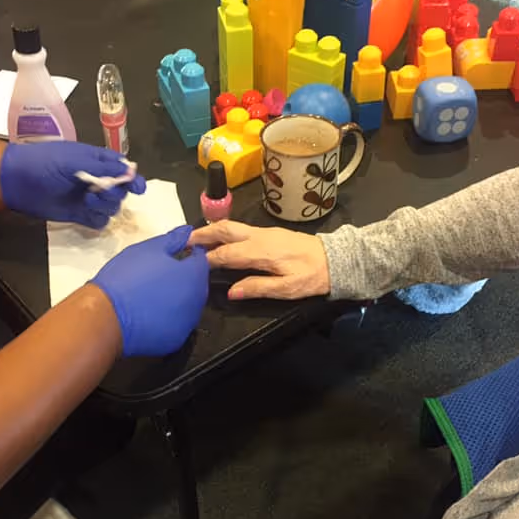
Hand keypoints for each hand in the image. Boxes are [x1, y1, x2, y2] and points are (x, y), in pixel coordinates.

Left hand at [0, 142, 146, 228]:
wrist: (17, 181)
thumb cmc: (45, 163)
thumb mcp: (75, 160)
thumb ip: (104, 168)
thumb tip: (130, 172)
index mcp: (98, 162)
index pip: (123, 170)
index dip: (132, 179)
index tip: (136, 188)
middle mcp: (97, 180)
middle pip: (121, 192)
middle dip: (114, 194)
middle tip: (98, 192)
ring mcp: (88, 199)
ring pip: (112, 208)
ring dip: (104, 206)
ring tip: (86, 202)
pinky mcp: (80, 215)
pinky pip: (99, 222)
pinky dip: (96, 220)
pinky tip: (86, 215)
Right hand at [91, 226, 208, 355]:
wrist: (107, 314)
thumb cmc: (126, 277)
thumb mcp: (148, 249)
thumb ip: (173, 240)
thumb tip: (187, 232)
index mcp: (194, 275)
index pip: (201, 261)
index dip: (187, 256)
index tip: (172, 257)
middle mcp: (197, 300)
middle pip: (196, 285)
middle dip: (182, 279)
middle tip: (157, 276)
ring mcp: (188, 323)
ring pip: (187, 306)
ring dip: (176, 299)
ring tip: (152, 295)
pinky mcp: (175, 340)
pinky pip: (175, 325)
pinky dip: (166, 319)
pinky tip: (149, 313)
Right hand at [189, 221, 330, 299]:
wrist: (336, 259)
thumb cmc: (313, 276)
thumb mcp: (288, 288)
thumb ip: (258, 288)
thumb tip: (231, 292)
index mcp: (261, 251)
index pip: (226, 254)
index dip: (206, 260)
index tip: (188, 264)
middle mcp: (259, 237)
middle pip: (224, 230)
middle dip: (202, 235)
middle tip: (182, 242)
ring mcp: (264, 232)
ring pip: (231, 227)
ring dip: (211, 231)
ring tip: (194, 239)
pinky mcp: (269, 233)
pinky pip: (240, 229)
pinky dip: (223, 233)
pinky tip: (218, 240)